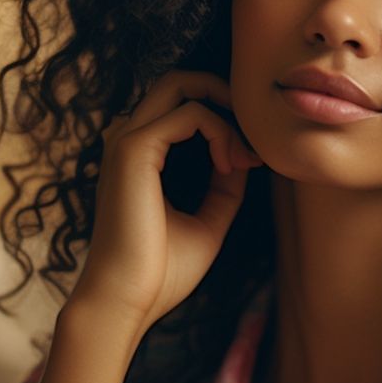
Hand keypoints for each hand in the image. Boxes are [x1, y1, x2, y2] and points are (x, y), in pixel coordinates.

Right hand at [69, 70, 262, 354]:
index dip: (226, 121)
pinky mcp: (134, 149)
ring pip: (183, 85)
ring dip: (226, 115)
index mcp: (140, 154)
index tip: (252, 160)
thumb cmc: (162, 270)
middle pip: (179, 81)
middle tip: (254, 134)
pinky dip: (220, 132)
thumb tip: (246, 155)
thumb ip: (225, 186)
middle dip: (225, 95)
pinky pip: (190, 114)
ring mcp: (127, 139)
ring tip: (242, 159)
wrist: (128, 301)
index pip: (184, 106)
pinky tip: (229, 164)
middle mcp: (128, 138)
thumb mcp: (209, 220)